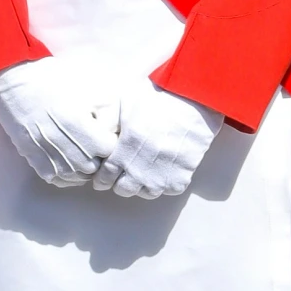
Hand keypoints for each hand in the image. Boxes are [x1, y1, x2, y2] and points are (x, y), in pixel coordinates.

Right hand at [0, 58, 117, 187]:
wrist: (17, 82)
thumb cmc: (54, 80)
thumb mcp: (89, 89)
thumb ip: (109, 112)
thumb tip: (117, 131)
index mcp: (83, 129)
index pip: (111, 151)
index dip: (112, 142)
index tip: (108, 133)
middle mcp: (68, 149)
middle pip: (96, 167)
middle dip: (99, 157)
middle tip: (96, 141)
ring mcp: (51, 157)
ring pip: (78, 177)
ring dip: (84, 168)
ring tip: (82, 150)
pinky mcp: (35, 161)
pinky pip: (59, 179)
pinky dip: (66, 174)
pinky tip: (68, 160)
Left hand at [92, 79, 220, 199]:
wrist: (194, 99)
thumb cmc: (160, 97)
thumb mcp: (126, 102)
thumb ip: (108, 121)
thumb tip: (95, 132)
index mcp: (125, 149)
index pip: (105, 176)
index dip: (101, 178)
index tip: (102, 177)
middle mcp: (140, 168)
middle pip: (123, 190)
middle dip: (120, 182)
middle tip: (123, 172)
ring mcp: (161, 175)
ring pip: (145, 193)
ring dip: (142, 184)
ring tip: (145, 170)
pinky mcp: (181, 177)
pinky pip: (167, 190)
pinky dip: (165, 183)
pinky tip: (164, 169)